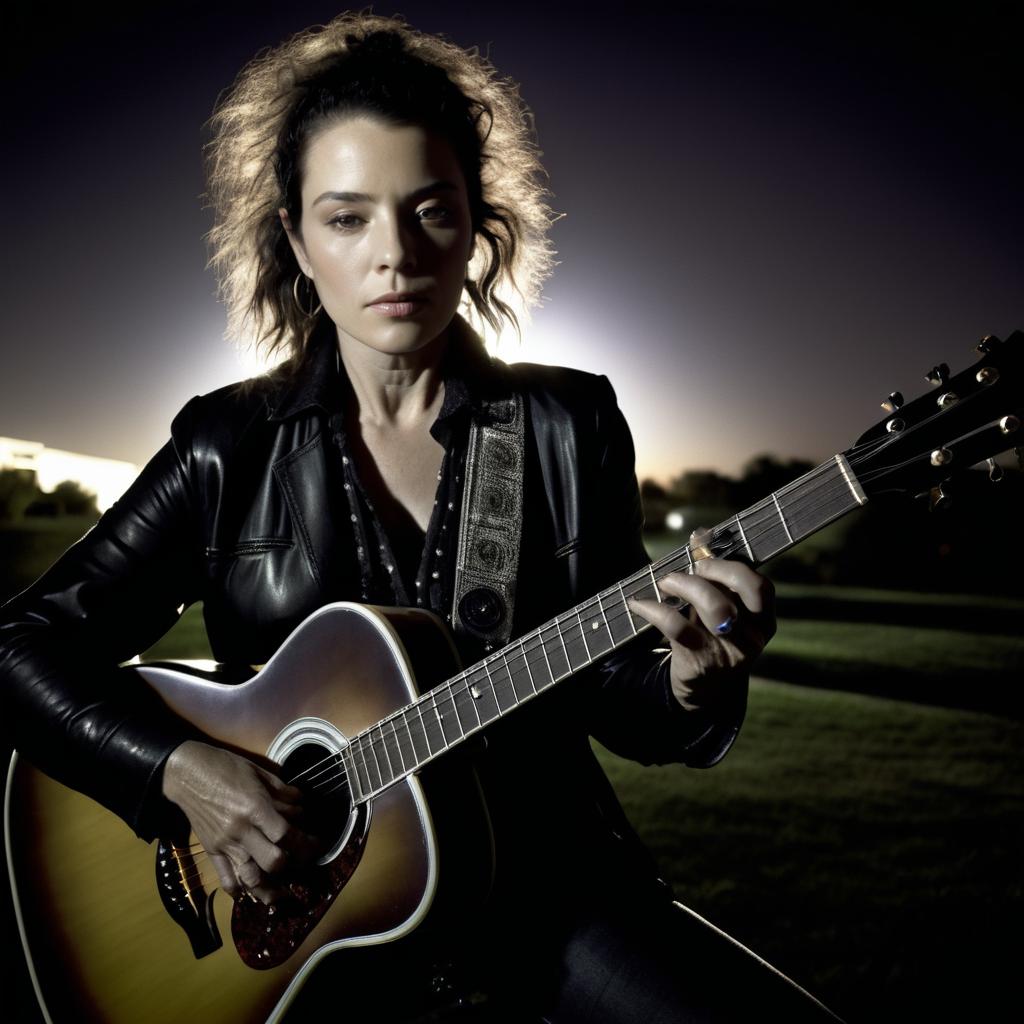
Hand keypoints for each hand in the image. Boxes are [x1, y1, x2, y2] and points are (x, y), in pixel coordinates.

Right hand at [161, 740, 312, 904]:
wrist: (186, 772)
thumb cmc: (225, 767)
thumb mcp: (259, 773)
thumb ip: (283, 792)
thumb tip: (301, 806)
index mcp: (254, 808)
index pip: (286, 835)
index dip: (306, 843)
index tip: (317, 845)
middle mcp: (241, 831)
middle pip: (273, 861)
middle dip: (293, 864)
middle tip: (302, 862)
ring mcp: (224, 844)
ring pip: (250, 879)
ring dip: (268, 891)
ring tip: (282, 896)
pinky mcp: (211, 851)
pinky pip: (225, 878)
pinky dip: (237, 891)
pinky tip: (248, 896)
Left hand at [626, 534, 775, 711]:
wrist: (706, 689)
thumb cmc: (713, 636)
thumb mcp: (722, 608)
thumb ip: (715, 575)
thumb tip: (701, 534)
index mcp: (763, 620)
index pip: (761, 585)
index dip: (732, 563)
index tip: (703, 551)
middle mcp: (753, 636)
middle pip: (740, 589)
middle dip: (711, 569)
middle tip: (687, 569)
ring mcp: (728, 651)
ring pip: (713, 606)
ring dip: (683, 585)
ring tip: (665, 582)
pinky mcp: (700, 661)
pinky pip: (676, 627)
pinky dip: (653, 609)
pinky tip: (638, 603)